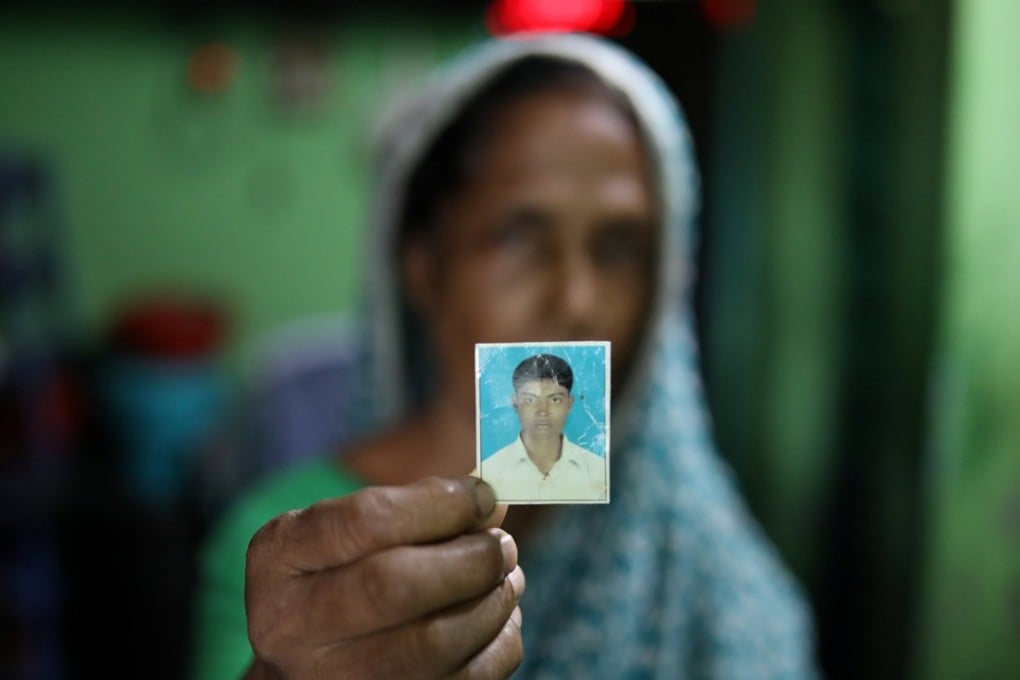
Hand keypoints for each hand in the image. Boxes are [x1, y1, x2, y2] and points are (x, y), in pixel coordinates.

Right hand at [243, 476, 523, 678]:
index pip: (367, 520)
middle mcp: (290, 626)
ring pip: (434, 642)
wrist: (307, 665)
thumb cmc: (341, 579)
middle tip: (501, 546)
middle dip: (469, 560)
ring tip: (505, 578)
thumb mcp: (352, 535)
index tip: (484, 495)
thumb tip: (490, 507)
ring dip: (491, 602)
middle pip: (396, 586)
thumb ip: (415, 510)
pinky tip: (498, 619)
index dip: (439, 503)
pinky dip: (498, 645)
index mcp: (278, 559)